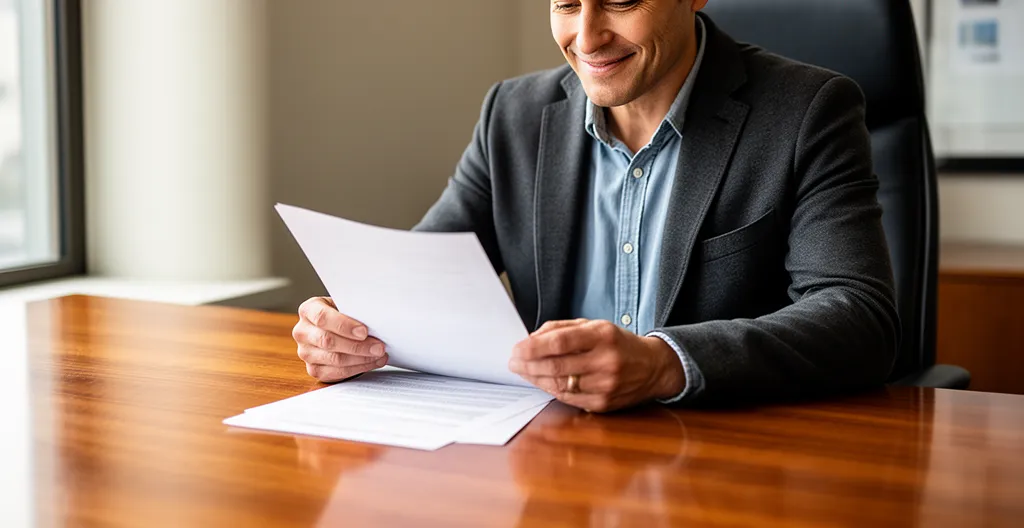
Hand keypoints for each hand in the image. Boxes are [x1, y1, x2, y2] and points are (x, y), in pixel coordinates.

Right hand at [293, 297, 388, 381]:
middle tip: (379, 347)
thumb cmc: (343, 315)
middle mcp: (302, 332)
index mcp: (308, 310)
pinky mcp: (314, 370)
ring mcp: (305, 353)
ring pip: (334, 359)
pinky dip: (359, 368)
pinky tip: (372, 362)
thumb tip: (374, 321)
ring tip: (379, 354)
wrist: (336, 329)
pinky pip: (337, 372)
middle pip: (328, 341)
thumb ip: (353, 311)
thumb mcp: (345, 306)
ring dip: (362, 359)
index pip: (322, 317)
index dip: (344, 325)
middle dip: (357, 346)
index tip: (364, 331)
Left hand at [508, 319, 684, 411]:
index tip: (517, 349)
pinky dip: (551, 390)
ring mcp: (605, 385)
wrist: (653, 367)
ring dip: (536, 378)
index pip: (561, 342)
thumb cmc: (619, 344)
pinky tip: (542, 382)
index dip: (534, 347)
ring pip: (559, 384)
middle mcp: (606, 361)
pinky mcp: (603, 404)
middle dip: (528, 364)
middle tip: (513, 362)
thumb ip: (561, 329)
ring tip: (523, 371)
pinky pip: (568, 398)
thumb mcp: (595, 326)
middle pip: (556, 366)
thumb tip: (531, 339)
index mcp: (603, 336)